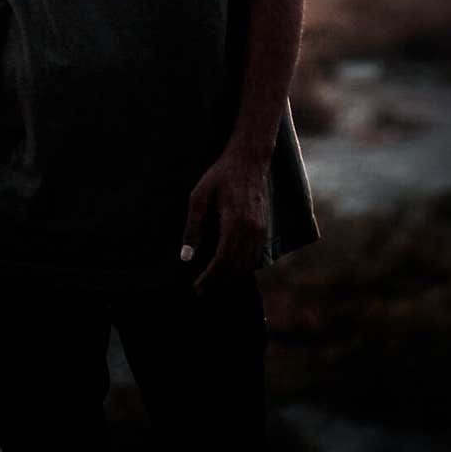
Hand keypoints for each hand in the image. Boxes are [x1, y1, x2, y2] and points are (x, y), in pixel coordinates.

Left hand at [181, 153, 268, 294]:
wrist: (249, 160)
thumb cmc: (221, 175)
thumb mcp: (199, 196)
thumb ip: (193, 227)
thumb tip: (186, 257)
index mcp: (234, 222)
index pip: (222, 260)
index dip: (210, 277)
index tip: (197, 287)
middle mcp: (251, 229)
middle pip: (235, 266)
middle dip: (218, 281)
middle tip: (201, 291)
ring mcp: (260, 229)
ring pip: (247, 263)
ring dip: (230, 276)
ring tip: (213, 282)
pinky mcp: (264, 227)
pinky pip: (255, 255)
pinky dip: (243, 267)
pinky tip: (230, 269)